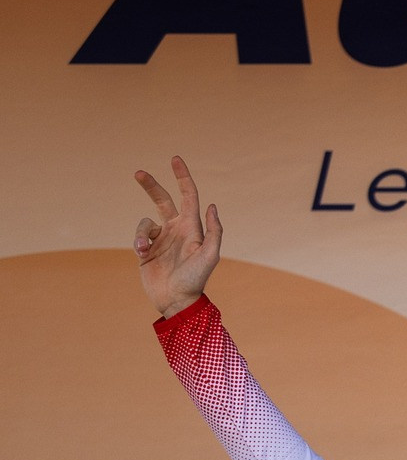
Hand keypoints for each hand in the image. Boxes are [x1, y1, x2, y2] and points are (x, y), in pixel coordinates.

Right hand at [133, 157, 222, 316]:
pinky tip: (142, 254)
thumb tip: (212, 205)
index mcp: (192, 227)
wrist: (176, 300)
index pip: (188, 196)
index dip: (183, 177)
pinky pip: (138, 236)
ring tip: (144, 249)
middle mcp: (176, 230)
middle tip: (138, 173)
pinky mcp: (147, 249)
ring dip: (142, 233)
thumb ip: (214, 231)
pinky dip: (138, 242)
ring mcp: (161, 239)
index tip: (175, 159)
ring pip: (145, 222)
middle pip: (163, 200)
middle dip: (151, 186)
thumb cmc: (196, 279)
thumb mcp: (210, 255)